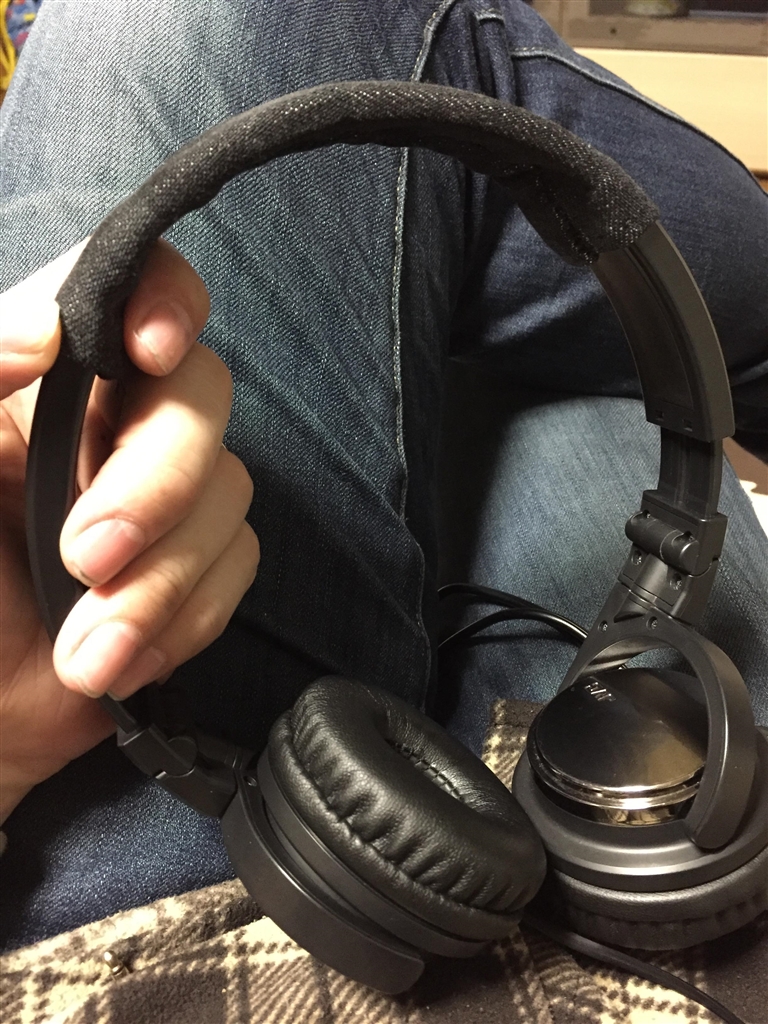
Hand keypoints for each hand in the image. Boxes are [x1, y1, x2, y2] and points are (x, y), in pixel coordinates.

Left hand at [0, 240, 259, 822]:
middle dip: (158, 484)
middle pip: (202, 398)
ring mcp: (160, 503)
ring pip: (229, 495)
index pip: (135, 290)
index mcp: (43, 382)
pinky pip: (235, 571)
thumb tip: (44, 333)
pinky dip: (183, 621)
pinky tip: (115, 663)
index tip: (147, 352)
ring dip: (164, 581)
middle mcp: (112, 427)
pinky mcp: (190, 574)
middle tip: (83, 557)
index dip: (166, 300)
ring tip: (85, 651)